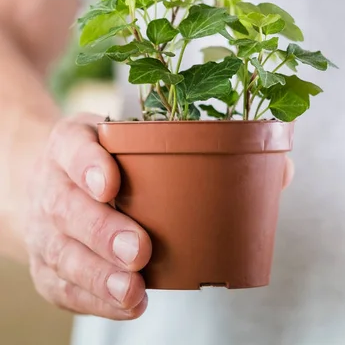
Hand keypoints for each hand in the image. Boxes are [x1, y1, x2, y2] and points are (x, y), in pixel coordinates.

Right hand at [25, 114, 151, 319]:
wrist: (50, 181)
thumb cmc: (103, 157)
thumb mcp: (119, 135)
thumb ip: (150, 141)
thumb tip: (206, 161)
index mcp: (68, 143)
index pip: (73, 148)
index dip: (88, 166)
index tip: (109, 184)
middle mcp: (49, 185)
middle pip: (67, 209)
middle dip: (103, 232)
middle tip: (138, 249)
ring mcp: (42, 229)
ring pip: (63, 255)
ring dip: (99, 276)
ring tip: (132, 288)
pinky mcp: (45, 267)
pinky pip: (64, 288)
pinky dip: (96, 300)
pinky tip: (126, 304)